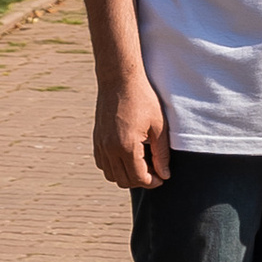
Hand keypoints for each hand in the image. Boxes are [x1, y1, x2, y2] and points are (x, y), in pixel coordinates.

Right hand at [93, 69, 171, 189]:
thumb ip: (162, 154)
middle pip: (124, 180)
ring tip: (142, 164)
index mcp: (126, 146)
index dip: (152, 182)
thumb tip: (164, 174)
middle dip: (140, 180)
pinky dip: (114, 167)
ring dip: (126, 175)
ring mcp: (100, 145)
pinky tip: (128, 156)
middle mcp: (109, 149)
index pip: (138, 178)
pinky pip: (102, 164)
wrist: (119, 79)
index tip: (162, 178)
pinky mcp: (96, 139)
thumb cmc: (142, 99)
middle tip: (155, 171)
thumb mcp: (159, 126)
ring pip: (111, 175)